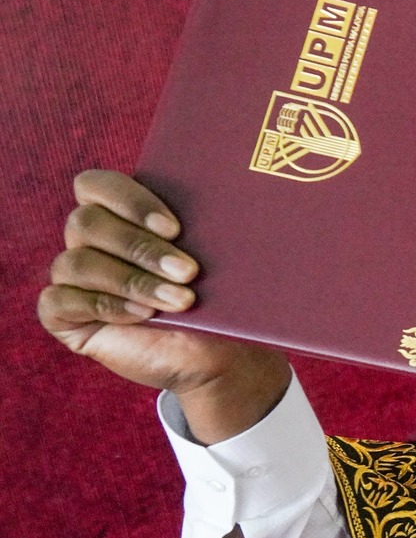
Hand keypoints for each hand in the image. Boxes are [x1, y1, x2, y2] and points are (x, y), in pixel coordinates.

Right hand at [40, 170, 288, 441]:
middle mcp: (90, 241)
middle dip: (141, 247)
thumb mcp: (217, 260)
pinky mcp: (64, 316)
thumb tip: (234, 202)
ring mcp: (74, 278)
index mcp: (120, 213)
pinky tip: (143, 315)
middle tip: (189, 271)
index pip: (96, 184)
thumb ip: (208, 227)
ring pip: (77, 263)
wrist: (221, 354)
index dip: (130, 200)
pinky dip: (106, 306)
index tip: (176, 228)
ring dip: (133, 281)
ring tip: (180, 301)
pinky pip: (60, 302)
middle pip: (86, 222)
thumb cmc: (220, 299)